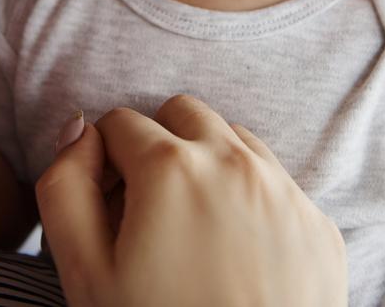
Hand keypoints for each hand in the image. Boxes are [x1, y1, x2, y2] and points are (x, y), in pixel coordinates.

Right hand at [36, 95, 347, 306]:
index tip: (111, 206)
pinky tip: (237, 253)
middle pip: (182, 113)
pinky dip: (251, 199)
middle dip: (157, 145)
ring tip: (194, 230)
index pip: (119, 121)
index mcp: (171, 167)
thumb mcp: (85, 272)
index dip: (105, 162)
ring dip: (207, 164)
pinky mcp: (319, 225)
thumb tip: (79, 130)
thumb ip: (65, 187)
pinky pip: (277, 184)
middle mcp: (234, 162)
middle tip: (150, 209)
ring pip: (234, 139)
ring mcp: (285, 191)